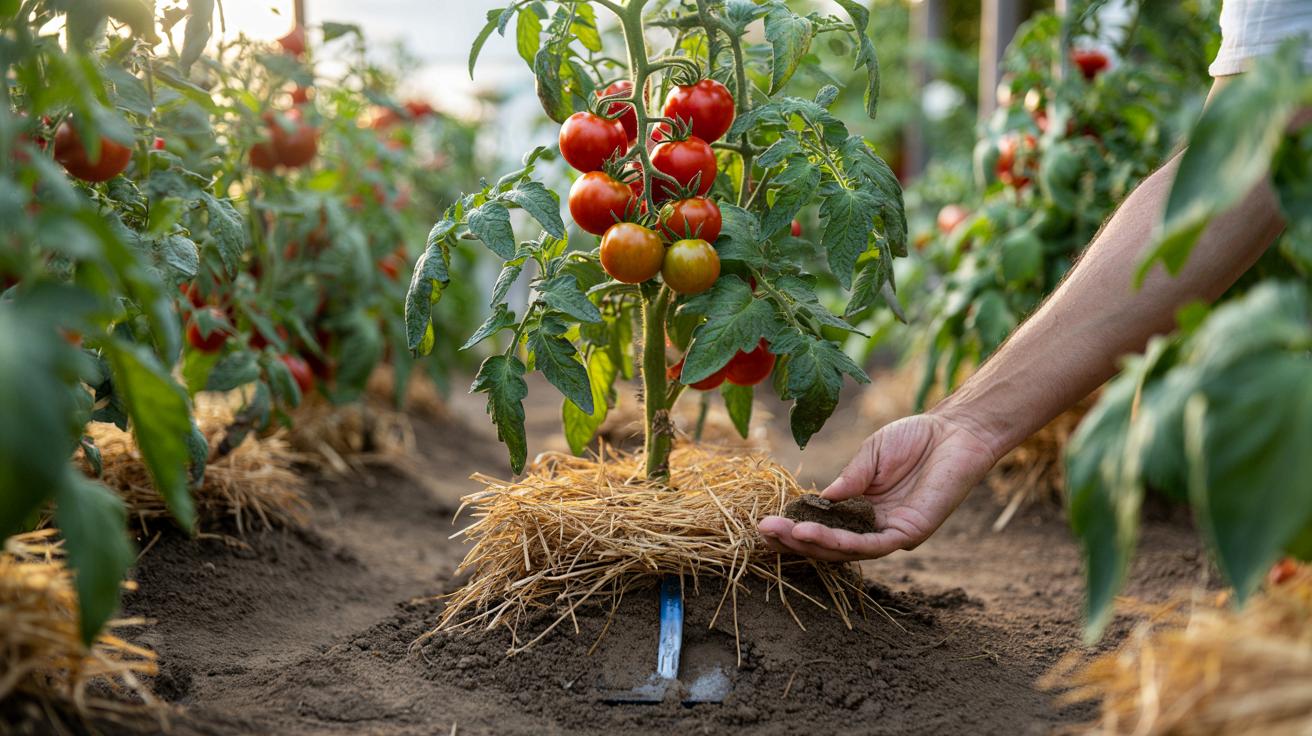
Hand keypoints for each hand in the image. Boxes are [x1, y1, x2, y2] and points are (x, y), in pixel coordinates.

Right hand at [757, 413, 997, 560]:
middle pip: (830, 545)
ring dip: (812, 544)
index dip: (795, 527)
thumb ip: (847, 481)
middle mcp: (874, 527)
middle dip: (795, 540)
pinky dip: (842, 541)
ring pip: (846, 550)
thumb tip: (816, 503)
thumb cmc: (914, 438)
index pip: (823, 526)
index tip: (764, 523)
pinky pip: (871, 545)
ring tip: (784, 534)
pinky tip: (815, 533)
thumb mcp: (868, 457)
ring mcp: (892, 534)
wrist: (955, 431)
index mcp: (862, 508)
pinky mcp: (909, 533)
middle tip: (764, 533)